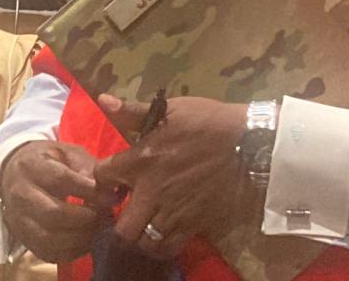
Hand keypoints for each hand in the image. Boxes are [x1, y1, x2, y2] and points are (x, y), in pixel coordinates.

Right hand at [0, 140, 116, 262]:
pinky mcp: (24, 240)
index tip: (112, 198)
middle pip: (54, 213)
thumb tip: (111, 191)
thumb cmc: (50, 161)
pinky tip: (89, 239)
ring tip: (101, 228)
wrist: (14, 173)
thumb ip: (88, 169)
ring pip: (50, 238)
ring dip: (81, 237)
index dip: (89, 191)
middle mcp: (21, 195)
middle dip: (87, 218)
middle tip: (108, 215)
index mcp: (32, 166)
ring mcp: (19, 220)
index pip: (61, 180)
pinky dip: (73, 251)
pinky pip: (49, 254)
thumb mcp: (68, 154)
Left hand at [93, 95, 248, 259]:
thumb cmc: (206, 121)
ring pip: (141, 242)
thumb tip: (103, 101)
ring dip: (138, 235)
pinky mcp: (192, 225)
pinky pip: (167, 248)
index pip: (101, 177)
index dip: (101, 180)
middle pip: (119, 226)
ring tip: (142, 224)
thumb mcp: (170, 109)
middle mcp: (150, 191)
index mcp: (140, 160)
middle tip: (125, 211)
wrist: (248, 144)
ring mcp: (171, 212)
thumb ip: (133, 111)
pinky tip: (162, 234)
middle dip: (117, 221)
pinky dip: (160, 246)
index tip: (110, 180)